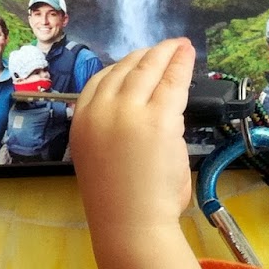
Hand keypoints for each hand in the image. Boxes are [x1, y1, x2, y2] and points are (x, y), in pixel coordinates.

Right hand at [70, 39, 209, 268]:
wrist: (129, 223)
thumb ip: (113, 129)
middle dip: (146, 55)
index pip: (101, 80)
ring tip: (177, 46)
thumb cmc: (120, 202)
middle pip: (124, 69)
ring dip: (164, 53)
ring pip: (148, 70)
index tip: (138, 60)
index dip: (123, 66)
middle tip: (163, 48)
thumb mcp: (100, 155)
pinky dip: (181, 64)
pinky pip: (172, 82)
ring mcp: (129, 111)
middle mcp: (100, 110)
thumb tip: (139, 110)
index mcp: (81, 120)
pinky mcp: (159, 117)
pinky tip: (187, 53)